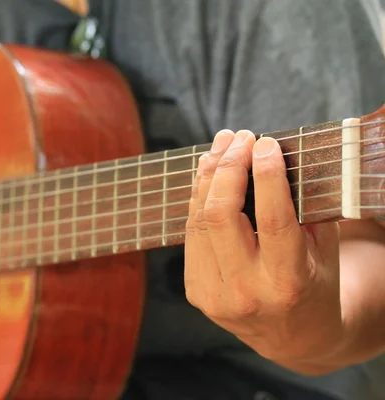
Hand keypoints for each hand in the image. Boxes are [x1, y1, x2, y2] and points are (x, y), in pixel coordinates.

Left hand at [184, 129, 343, 365]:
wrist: (293, 337)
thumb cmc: (315, 283)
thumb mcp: (323, 249)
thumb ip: (303, 208)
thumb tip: (272, 156)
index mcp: (287, 283)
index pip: (273, 220)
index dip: (266, 176)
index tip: (265, 143)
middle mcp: (246, 292)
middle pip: (221, 216)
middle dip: (228, 168)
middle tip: (241, 137)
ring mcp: (214, 294)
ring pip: (199, 221)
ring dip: (208, 176)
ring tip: (222, 146)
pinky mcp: (195, 290)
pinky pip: (191, 233)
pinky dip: (199, 199)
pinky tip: (209, 176)